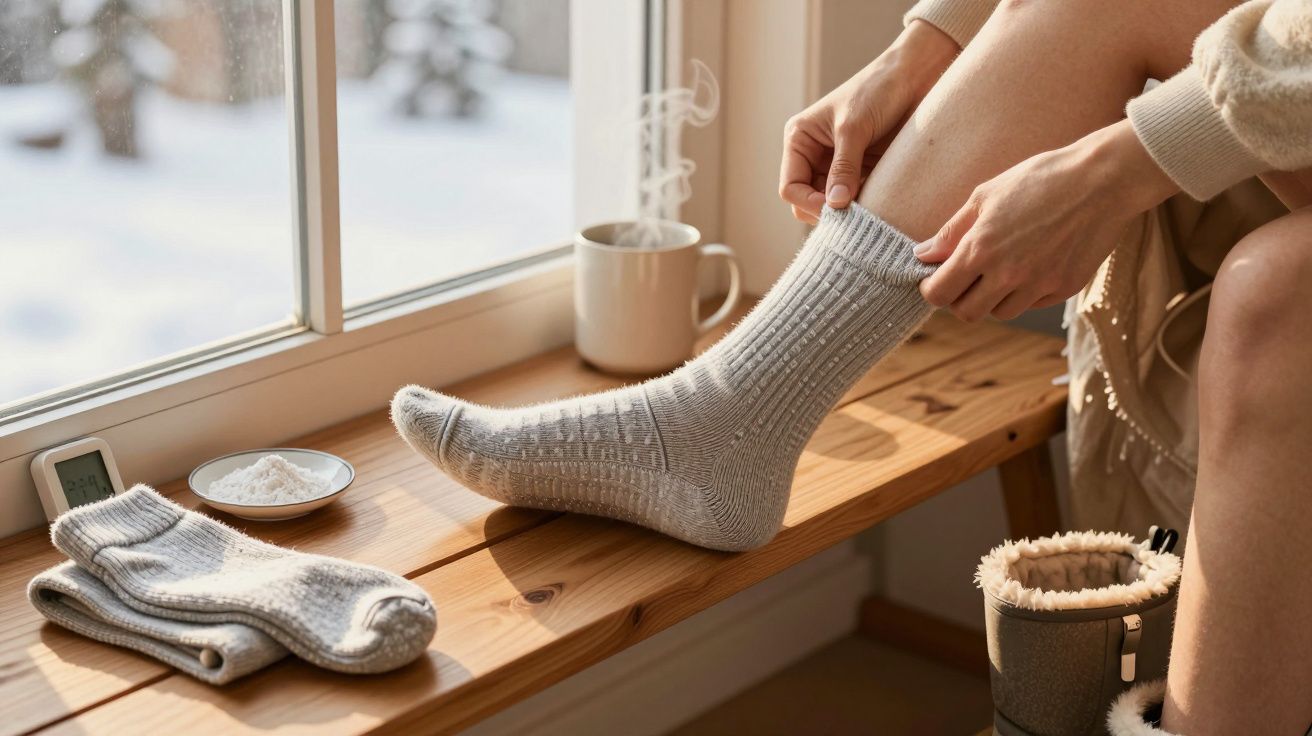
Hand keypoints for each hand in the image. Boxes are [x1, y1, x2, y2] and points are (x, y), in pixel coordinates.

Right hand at [779, 20, 957, 223]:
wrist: (914, 76)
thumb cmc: (877, 90)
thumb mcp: (854, 128)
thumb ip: (843, 168)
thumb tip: (834, 206)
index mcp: (800, 140)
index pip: (791, 187)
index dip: (809, 203)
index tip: (836, 210)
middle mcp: (815, 156)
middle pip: (808, 201)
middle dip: (826, 212)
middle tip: (853, 218)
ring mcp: (839, 166)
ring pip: (833, 205)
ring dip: (848, 213)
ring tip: (868, 213)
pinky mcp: (863, 171)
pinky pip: (857, 200)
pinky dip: (866, 208)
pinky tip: (880, 206)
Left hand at [915, 120, 1180, 320]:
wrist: (1102, 180)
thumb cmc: (1040, 179)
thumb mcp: (986, 195)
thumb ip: (951, 231)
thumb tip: (923, 255)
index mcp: (980, 250)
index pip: (939, 294)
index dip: (932, 289)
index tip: (936, 278)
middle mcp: (1007, 275)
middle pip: (967, 313)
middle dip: (959, 298)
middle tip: (966, 277)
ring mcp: (1038, 285)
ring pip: (1000, 313)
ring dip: (993, 298)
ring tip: (1001, 269)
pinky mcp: (1064, 289)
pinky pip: (1032, 304)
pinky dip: (1025, 293)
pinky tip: (1032, 265)